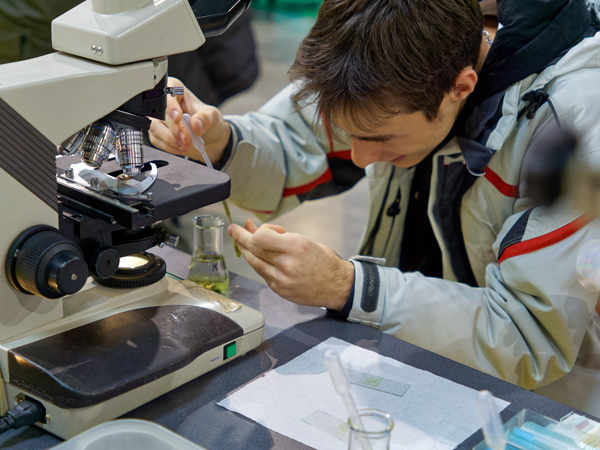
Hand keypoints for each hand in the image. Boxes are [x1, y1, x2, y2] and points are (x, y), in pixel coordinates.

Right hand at [148, 77, 230, 164]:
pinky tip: (181, 148)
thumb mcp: (212, 116)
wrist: (208, 137)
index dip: (170, 107)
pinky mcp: (156, 132)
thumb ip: (205, 118)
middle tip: (186, 138)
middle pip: (158, 112)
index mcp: (174, 89)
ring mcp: (157, 118)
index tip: (178, 118)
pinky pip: (156, 140)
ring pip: (153, 127)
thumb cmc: (207, 120)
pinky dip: (169, 147)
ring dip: (170, 139)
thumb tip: (196, 124)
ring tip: (185, 144)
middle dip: (173, 128)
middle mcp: (163, 102)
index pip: (166, 95)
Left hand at [228, 220, 354, 309]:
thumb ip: (278, 236)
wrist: (336, 286)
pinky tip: (256, 256)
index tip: (263, 228)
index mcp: (296, 247)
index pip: (260, 237)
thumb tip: (254, 227)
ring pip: (253, 262)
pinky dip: (257, 263)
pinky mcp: (278, 289)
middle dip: (241, 237)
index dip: (258, 231)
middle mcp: (287, 264)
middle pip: (254, 248)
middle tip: (233, 229)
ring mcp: (281, 279)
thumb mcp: (304, 240)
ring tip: (239, 240)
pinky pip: (261, 273)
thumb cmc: (323, 260)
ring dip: (244, 250)